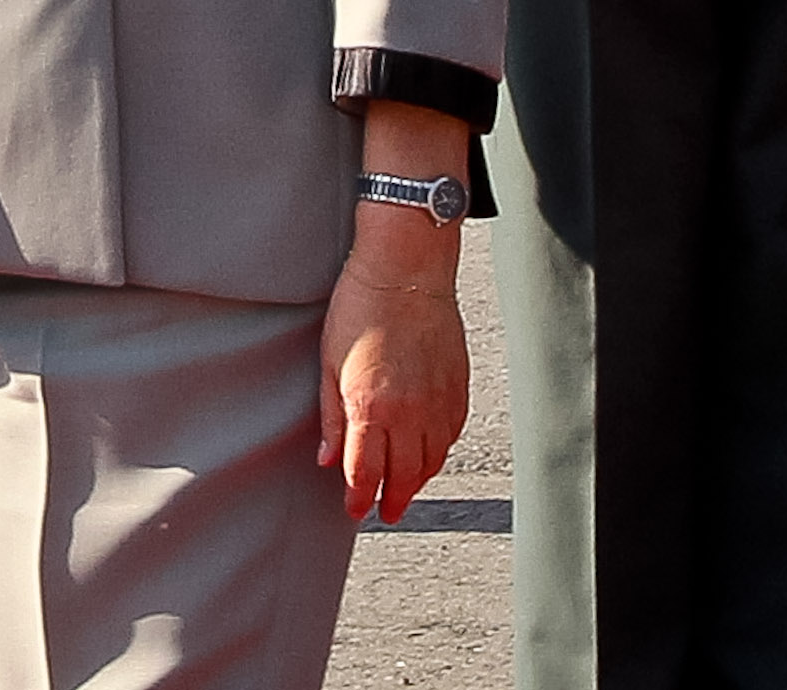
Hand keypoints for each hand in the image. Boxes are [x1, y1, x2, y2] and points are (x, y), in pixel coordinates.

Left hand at [316, 254, 468, 521]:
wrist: (406, 273)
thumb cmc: (359, 309)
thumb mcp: (328, 361)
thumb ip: (330, 416)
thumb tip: (327, 458)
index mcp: (370, 406)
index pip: (365, 470)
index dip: (359, 497)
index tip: (354, 511)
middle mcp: (409, 412)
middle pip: (403, 475)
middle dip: (391, 499)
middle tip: (383, 512)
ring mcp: (438, 403)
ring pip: (431, 461)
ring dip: (416, 482)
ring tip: (403, 492)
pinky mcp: (459, 391)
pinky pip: (450, 438)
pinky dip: (438, 455)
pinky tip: (426, 459)